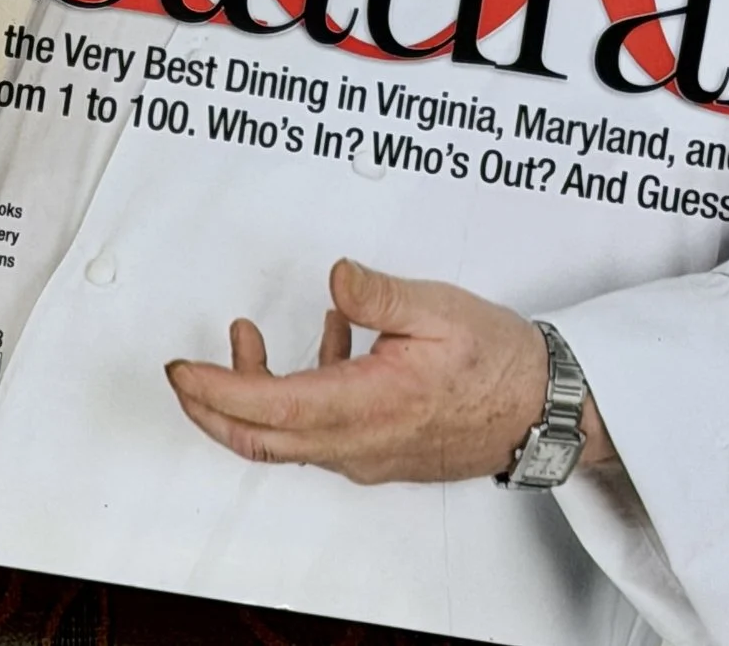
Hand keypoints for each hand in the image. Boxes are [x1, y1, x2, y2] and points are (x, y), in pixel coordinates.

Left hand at [163, 260, 615, 484]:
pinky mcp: (379, 449)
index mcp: (367, 406)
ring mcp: (368, 452)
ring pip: (286, 438)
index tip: (181, 369)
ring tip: (247, 338)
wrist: (548, 410)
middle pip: (260, 439)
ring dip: (253, 393)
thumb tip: (336, 277)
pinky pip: (320, 430)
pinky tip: (324, 341)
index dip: (214, 390)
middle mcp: (360, 442)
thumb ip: (380, 294)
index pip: (267, 409)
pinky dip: (298, 390)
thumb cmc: (501, 364)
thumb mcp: (439, 310)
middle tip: (183, 373)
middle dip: (210, 405)